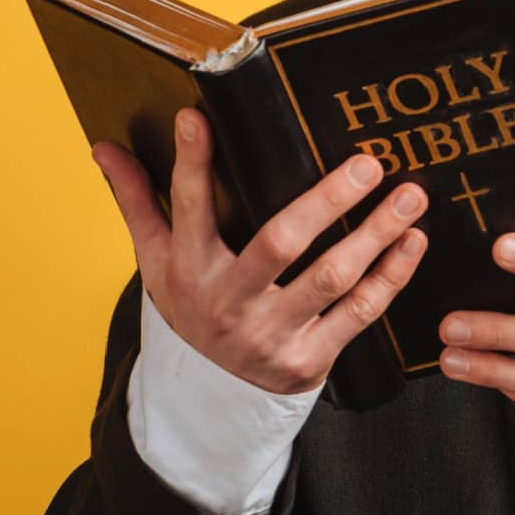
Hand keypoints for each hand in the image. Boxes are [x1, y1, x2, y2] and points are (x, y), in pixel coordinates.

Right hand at [93, 108, 429, 395]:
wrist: (212, 397)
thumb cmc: (191, 307)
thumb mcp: (157, 261)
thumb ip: (137, 200)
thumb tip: (103, 146)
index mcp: (189, 270)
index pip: (188, 208)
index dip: (191, 164)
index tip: (198, 117)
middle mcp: (229, 303)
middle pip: (280, 244)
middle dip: (327, 202)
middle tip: (366, 164)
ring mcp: (271, 336)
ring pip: (331, 278)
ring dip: (375, 234)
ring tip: (408, 196)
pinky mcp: (309, 362)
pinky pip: (359, 315)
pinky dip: (391, 277)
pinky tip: (412, 242)